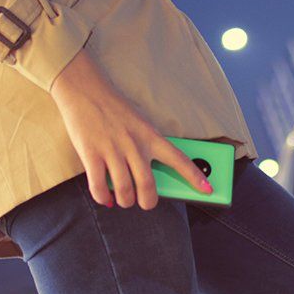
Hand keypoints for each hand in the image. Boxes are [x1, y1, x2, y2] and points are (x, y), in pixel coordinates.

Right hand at [50, 48, 213, 209]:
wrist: (85, 90)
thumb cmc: (116, 110)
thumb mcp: (141, 124)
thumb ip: (148, 147)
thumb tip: (149, 177)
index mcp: (151, 136)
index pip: (179, 160)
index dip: (195, 177)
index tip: (208, 190)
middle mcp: (135, 145)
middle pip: (148, 185)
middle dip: (148, 201)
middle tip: (145, 203)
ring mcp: (113, 150)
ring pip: (124, 190)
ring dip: (125, 201)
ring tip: (124, 200)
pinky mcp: (91, 153)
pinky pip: (99, 186)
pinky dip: (103, 197)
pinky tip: (105, 199)